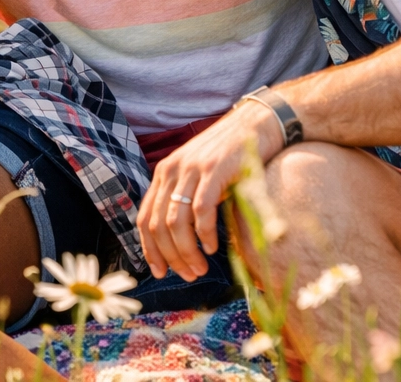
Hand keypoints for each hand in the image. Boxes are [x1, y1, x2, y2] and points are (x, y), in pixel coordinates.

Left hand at [137, 101, 282, 279]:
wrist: (256, 124)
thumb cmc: (229, 156)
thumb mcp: (198, 175)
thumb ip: (184, 198)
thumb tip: (179, 240)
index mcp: (163, 173)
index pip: (144, 217)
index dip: (149, 248)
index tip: (159, 271)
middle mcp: (172, 170)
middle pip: (157, 224)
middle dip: (170, 256)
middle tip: (187, 276)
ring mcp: (192, 170)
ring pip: (176, 222)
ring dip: (186, 252)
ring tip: (200, 269)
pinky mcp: (214, 171)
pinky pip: (201, 211)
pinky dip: (205, 234)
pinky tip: (212, 248)